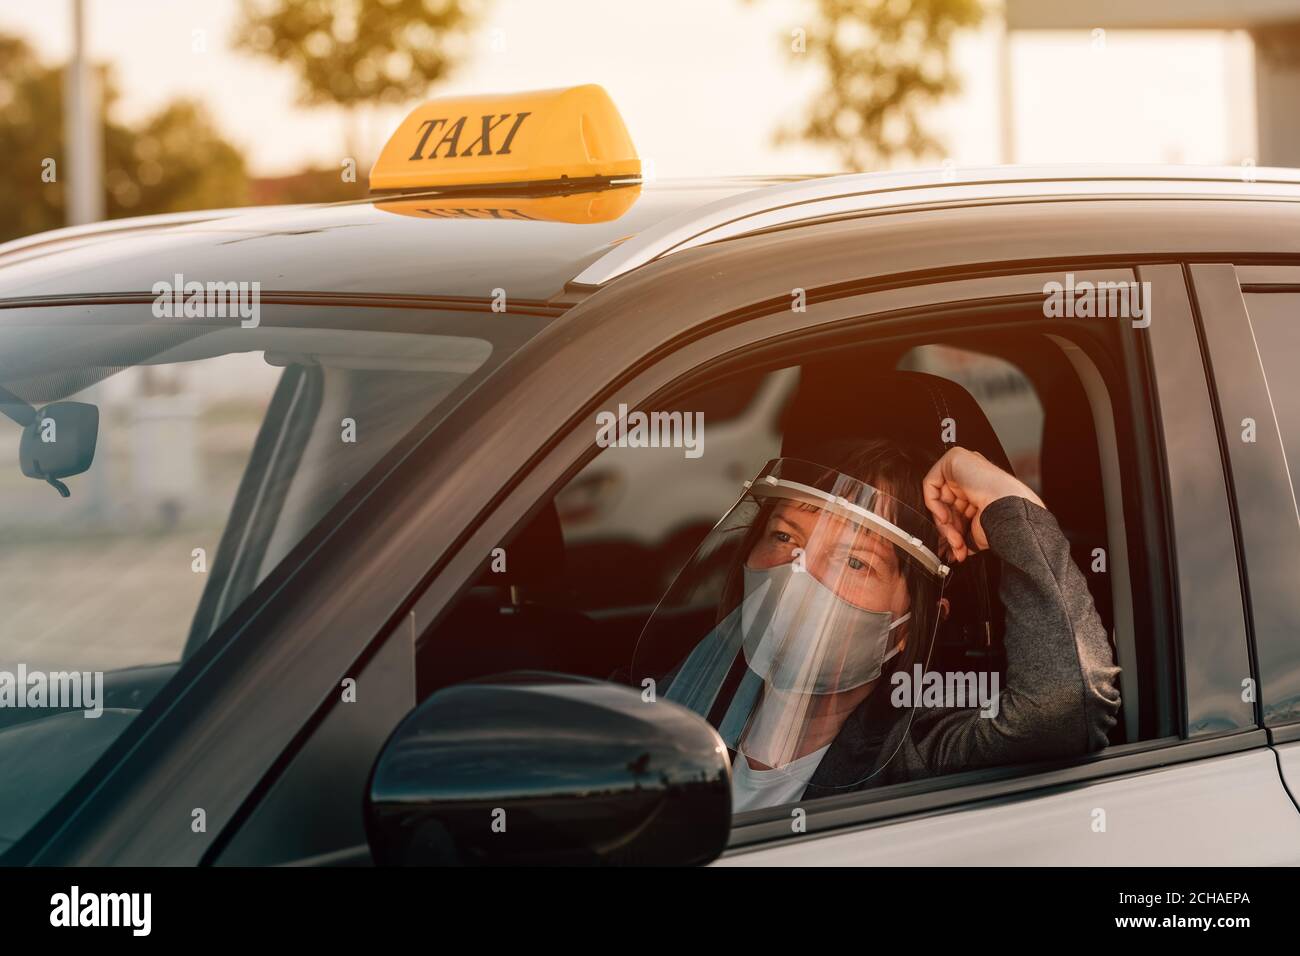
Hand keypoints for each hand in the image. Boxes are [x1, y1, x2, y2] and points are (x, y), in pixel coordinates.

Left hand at [922, 447, 1042, 561]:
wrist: (1010, 511)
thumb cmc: (1004, 520)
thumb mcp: (978, 530)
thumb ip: (963, 533)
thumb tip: (954, 548)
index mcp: (982, 490)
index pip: (958, 509)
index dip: (954, 529)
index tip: (957, 545)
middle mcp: (973, 478)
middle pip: (948, 504)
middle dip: (950, 529)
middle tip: (956, 544)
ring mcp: (965, 467)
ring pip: (940, 498)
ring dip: (944, 524)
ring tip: (955, 539)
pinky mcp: (955, 459)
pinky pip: (931, 483)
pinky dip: (933, 503)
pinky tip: (945, 517)